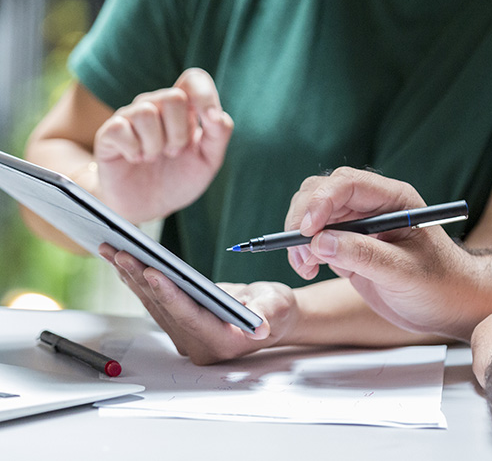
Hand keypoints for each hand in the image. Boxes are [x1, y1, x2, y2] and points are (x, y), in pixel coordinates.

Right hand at [93, 68, 232, 222]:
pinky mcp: (109, 132)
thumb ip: (219, 135)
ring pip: (146, 112)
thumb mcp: (208, 160)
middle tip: (173, 152)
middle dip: (180, 133)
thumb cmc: (178, 178)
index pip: (194, 79)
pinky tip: (136, 159)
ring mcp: (131, 117)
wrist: (147, 206)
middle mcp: (157, 106)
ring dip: (156, 144)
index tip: (210, 120)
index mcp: (184, 108)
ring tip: (153, 158)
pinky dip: (134, 149)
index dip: (205, 95)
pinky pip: (121, 128)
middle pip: (173, 97)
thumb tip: (216, 115)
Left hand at [98, 244, 299, 363]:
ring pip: (152, 303)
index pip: (188, 316)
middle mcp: (196, 344)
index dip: (169, 294)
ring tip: (111, 249)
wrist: (270, 317)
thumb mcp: (276, 308)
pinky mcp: (177, 323)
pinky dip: (137, 279)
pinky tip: (122, 261)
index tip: (152, 271)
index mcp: (221, 342)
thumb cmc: (275, 310)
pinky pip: (153, 300)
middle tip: (120, 252)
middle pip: (162, 308)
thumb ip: (267, 315)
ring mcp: (184, 335)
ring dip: (131, 276)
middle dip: (140, 278)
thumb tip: (261, 326)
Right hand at [284, 167, 477, 339]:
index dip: (321, 201)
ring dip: (299, 236)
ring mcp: (357, 224)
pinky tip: (309, 269)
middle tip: (299, 251)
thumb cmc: (439, 284)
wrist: (450, 306)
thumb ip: (363, 255)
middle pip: (321, 191)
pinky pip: (314, 237)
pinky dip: (303, 251)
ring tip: (305, 266)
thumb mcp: (404, 272)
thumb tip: (318, 242)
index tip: (307, 230)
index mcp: (393, 198)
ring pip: (312, 212)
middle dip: (303, 218)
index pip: (347, 184)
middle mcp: (372, 204)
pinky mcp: (347, 244)